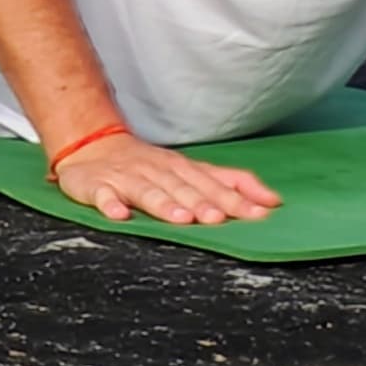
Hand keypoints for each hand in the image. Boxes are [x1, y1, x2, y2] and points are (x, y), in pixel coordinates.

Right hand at [51, 130, 281, 225]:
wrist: (92, 146)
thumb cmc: (150, 166)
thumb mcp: (191, 169)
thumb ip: (230, 183)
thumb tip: (273, 200)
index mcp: (182, 169)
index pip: (212, 184)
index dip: (234, 199)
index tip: (256, 213)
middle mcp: (157, 171)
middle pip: (182, 188)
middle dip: (201, 202)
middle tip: (218, 218)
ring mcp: (126, 178)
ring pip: (147, 191)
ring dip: (164, 204)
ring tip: (180, 219)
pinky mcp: (96, 185)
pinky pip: (102, 195)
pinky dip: (110, 203)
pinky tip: (119, 214)